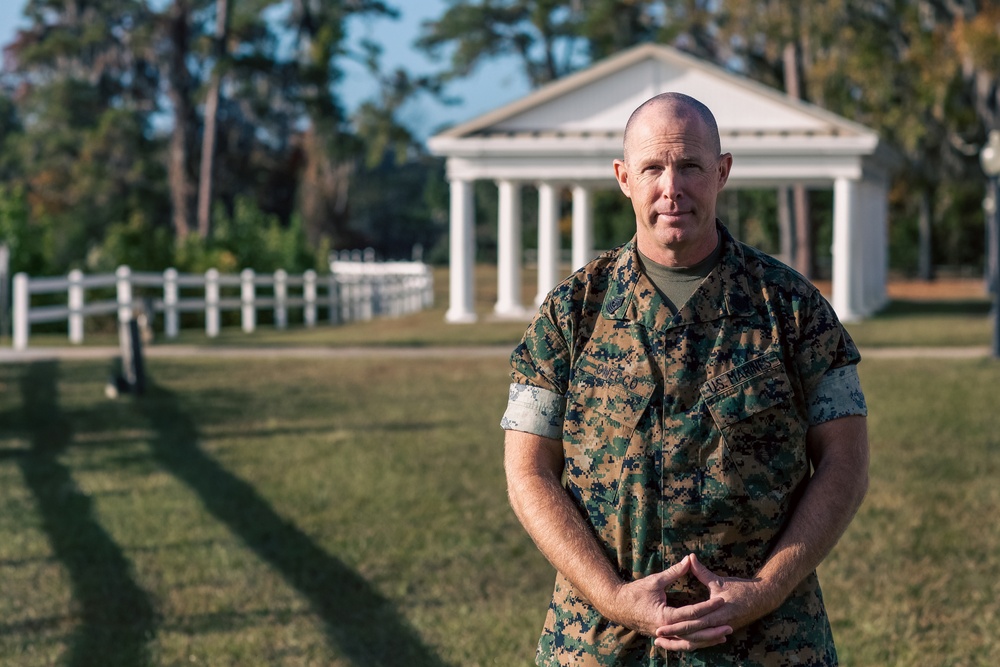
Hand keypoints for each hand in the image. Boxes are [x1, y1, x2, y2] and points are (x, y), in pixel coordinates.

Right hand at [605, 555, 732, 649]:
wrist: (617, 606)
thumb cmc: (634, 592)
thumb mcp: (655, 581)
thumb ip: (674, 572)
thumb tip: (689, 559)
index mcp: (665, 616)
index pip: (692, 613)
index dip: (708, 607)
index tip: (722, 600)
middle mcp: (666, 629)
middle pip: (694, 632)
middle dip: (713, 629)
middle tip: (730, 626)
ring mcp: (664, 635)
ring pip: (690, 642)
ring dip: (707, 640)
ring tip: (723, 636)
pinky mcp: (663, 637)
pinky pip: (682, 643)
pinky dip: (695, 643)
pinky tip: (706, 640)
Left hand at [654, 554, 779, 649]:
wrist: (764, 599)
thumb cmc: (742, 589)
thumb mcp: (719, 580)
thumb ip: (701, 571)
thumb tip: (689, 557)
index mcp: (717, 613)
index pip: (692, 623)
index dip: (675, 626)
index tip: (659, 627)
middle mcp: (718, 625)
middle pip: (692, 635)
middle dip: (674, 637)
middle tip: (657, 637)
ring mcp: (721, 630)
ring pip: (698, 642)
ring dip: (681, 643)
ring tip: (664, 644)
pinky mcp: (722, 631)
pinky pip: (705, 641)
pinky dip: (693, 642)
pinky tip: (681, 642)